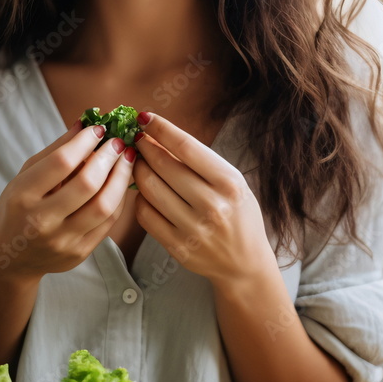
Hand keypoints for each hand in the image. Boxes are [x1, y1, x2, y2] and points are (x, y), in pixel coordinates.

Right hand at [0, 120, 137, 279]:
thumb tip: (84, 124)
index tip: (98, 129)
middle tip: (118, 142)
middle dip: (109, 157)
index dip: (84, 142)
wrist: (10, 258)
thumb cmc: (17, 208)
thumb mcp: (24, 177)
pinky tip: (120, 182)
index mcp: (23, 197)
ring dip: (121, 178)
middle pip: (87, 184)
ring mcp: (62, 241)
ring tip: (127, 160)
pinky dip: (118, 198)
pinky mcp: (79, 254)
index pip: (61, 163)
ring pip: (104, 206)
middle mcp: (42, 222)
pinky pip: (109, 223)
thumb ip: (54, 151)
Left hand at [131, 112, 274, 284]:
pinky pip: (145, 215)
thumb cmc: (238, 214)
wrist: (245, 263)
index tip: (145, 118)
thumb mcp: (232, 182)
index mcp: (229, 183)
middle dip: (144, 147)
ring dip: (138, 170)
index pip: (186, 147)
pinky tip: (144, 192)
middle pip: (163, 165)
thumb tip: (159, 136)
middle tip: (137, 140)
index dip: (160, 129)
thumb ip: (200, 162)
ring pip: (149, 189)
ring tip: (138, 163)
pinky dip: (140, 199)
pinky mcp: (178, 247)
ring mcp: (193, 228)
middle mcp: (212, 205)